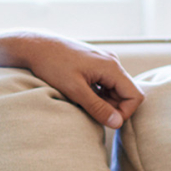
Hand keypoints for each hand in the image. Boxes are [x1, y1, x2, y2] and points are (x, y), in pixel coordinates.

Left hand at [18, 34, 143, 128]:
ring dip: (103, 102)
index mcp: (111, 67)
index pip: (135, 96)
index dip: (124, 113)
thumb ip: (97, 108)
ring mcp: (104, 62)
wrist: (36, 46)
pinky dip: (97, 94)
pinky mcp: (95, 63)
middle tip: (88, 111)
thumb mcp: (75, 91)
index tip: (105, 120)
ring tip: (81, 102)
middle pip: (126, 94)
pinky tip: (79, 94)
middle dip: (112, 107)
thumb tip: (117, 124)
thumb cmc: (53, 66)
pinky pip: (105, 84)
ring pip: (115, 90)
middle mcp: (112, 62)